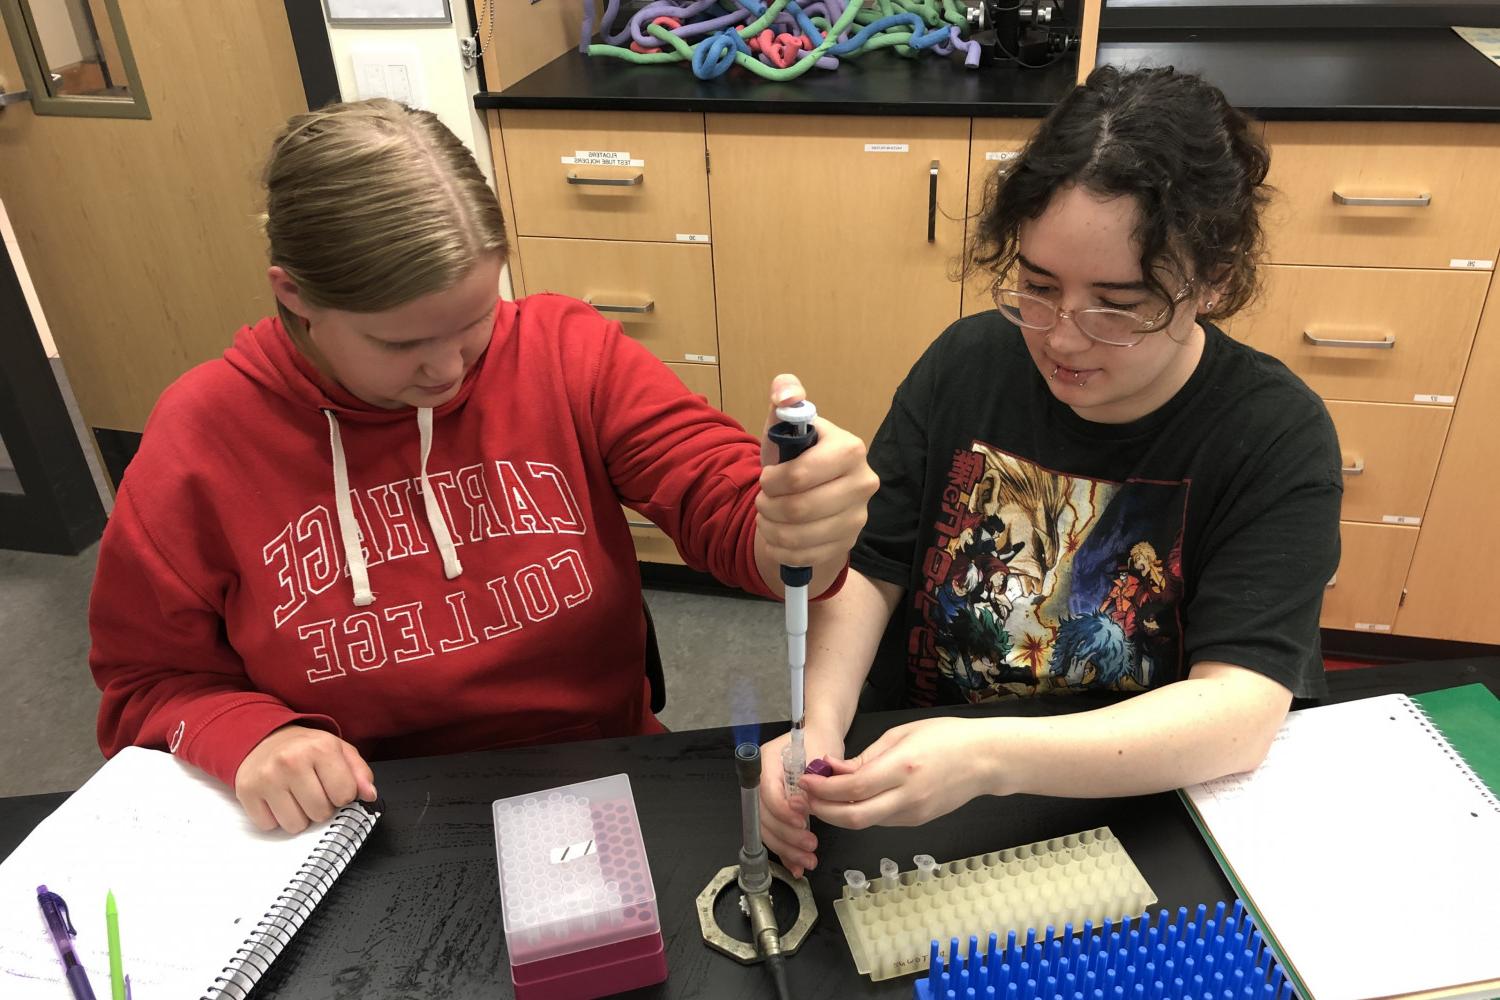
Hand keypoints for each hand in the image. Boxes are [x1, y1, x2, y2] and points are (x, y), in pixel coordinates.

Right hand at [234, 725, 376, 833]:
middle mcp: (292, 761)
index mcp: (321, 747)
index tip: (334, 786)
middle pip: (320, 813)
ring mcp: (267, 777)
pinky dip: (275, 818)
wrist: (263, 738)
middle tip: (313, 791)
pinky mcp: (247, 791)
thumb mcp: (339, 750)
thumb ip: (359, 772)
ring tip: (295, 796)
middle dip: (321, 808)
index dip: (343, 795)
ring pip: (295, 825)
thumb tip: (369, 795)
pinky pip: (269, 826)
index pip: (345, 795)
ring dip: (299, 816)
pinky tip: (277, 799)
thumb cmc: (306, 749)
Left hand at [756, 374, 878, 574]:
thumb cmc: (796, 457)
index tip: (765, 477)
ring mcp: (858, 518)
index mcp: (850, 449)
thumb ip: (785, 400)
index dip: (772, 480)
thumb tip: (784, 393)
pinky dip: (779, 549)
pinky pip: (804, 557)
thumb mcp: (786, 427)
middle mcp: (863, 483)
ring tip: (766, 516)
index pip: (801, 474)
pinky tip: (776, 536)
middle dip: (768, 506)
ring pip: (798, 536)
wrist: (810, 496)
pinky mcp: (848, 545)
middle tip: (762, 499)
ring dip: (770, 528)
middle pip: (799, 509)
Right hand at [758, 725, 844, 877]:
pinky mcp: (775, 811)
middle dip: (786, 835)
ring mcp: (765, 796)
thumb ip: (811, 781)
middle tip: (810, 846)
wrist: (821, 736)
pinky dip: (784, 851)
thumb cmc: (821, 741)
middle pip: (763, 814)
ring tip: (808, 861)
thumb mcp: (820, 756)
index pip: (766, 790)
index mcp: (767, 761)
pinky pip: (774, 833)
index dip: (782, 809)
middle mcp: (760, 780)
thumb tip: (805, 808)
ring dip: (786, 848)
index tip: (802, 821)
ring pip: (767, 828)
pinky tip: (795, 867)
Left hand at [802, 717, 997, 829]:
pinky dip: (861, 812)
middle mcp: (907, 797)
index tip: (805, 781)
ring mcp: (913, 814)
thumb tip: (834, 770)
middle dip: (823, 811)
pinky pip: (881, 820)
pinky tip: (852, 800)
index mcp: (901, 768)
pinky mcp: (917, 822)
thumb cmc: (947, 738)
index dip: (823, 789)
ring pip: (865, 823)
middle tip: (805, 798)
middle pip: (853, 818)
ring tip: (823, 797)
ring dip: (839, 814)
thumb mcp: (901, 734)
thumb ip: (866, 757)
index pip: (851, 789)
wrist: (986, 760)